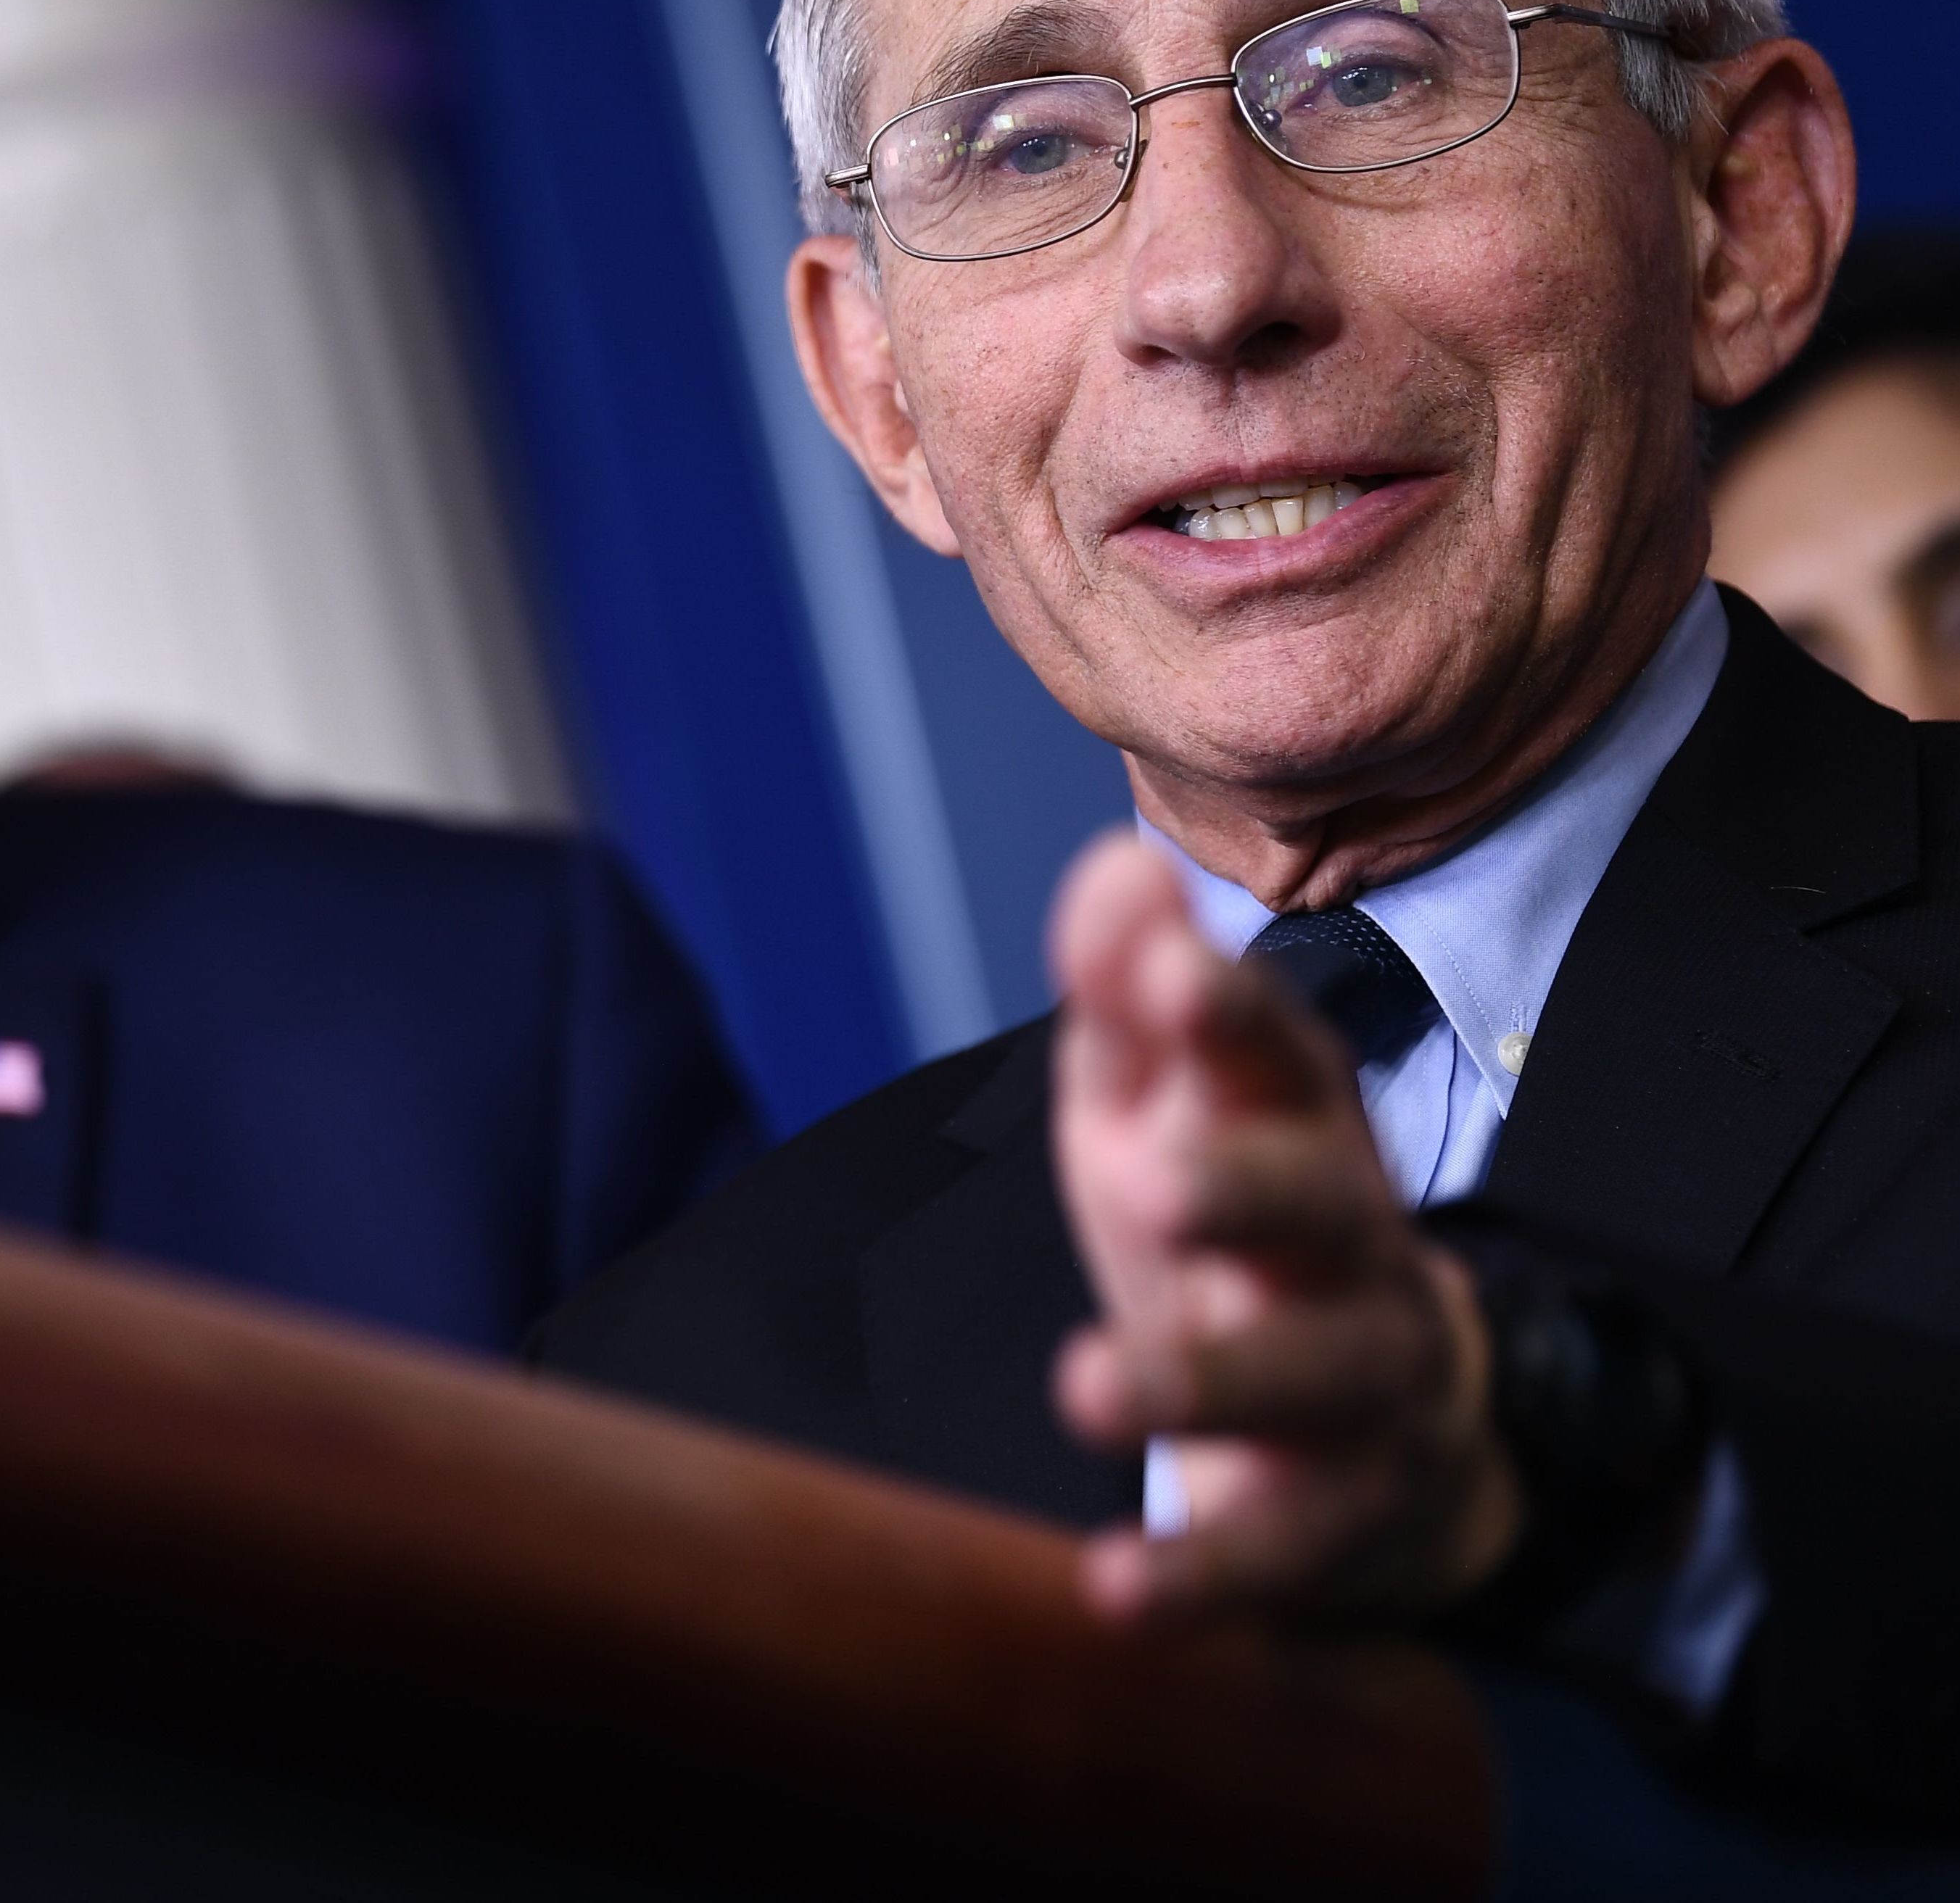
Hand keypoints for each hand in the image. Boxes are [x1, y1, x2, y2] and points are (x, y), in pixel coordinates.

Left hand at [1045, 831, 1521, 1623]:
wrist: (1371, 1432)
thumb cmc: (1228, 1229)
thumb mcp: (1162, 1106)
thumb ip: (1127, 995)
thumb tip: (1110, 868)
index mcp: (1301, 1131)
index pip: (1281, 1051)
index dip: (1229, 1009)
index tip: (1168, 968)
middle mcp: (1352, 1248)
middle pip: (1322, 1206)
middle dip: (1248, 1187)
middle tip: (1153, 1180)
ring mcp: (1364, 1387)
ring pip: (1309, 1379)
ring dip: (1197, 1382)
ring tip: (1083, 1387)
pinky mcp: (1342, 1519)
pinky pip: (1280, 1550)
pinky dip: (1199, 1575)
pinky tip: (1113, 1585)